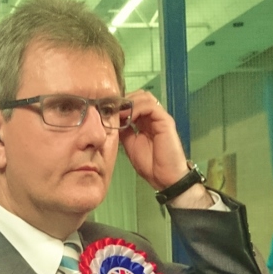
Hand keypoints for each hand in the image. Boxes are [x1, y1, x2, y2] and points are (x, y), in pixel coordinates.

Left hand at [119, 90, 212, 207]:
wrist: (165, 178)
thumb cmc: (151, 165)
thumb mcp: (130, 146)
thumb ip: (124, 132)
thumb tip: (113, 121)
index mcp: (145, 123)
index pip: (133, 104)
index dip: (120, 104)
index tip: (107, 111)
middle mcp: (153, 117)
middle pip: (139, 96)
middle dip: (124, 100)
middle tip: (111, 109)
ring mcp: (160, 118)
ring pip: (144, 97)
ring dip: (129, 103)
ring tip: (118, 112)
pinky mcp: (165, 121)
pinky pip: (150, 106)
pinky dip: (137, 108)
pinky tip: (128, 117)